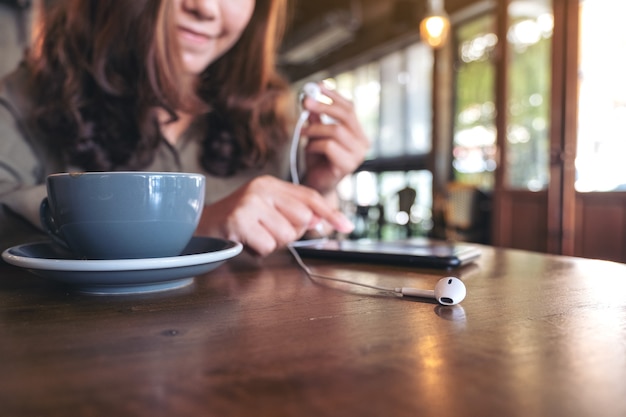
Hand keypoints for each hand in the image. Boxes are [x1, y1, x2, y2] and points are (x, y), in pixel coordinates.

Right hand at [195, 175, 353, 255]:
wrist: (198, 226)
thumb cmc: (238, 222)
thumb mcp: (267, 212)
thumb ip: (293, 214)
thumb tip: (319, 223)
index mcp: (270, 184)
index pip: (309, 196)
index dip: (330, 212)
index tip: (346, 226)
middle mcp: (261, 189)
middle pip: (301, 219)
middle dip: (290, 233)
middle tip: (268, 231)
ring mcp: (249, 203)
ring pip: (285, 235)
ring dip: (272, 243)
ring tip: (254, 235)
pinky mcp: (239, 220)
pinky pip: (268, 245)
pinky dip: (259, 250)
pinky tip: (246, 241)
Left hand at [301, 84, 369, 194]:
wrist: (316, 186)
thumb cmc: (317, 160)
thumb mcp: (315, 134)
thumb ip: (316, 117)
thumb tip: (309, 96)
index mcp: (358, 133)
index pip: (349, 108)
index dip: (333, 96)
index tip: (317, 85)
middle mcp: (363, 143)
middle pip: (346, 115)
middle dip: (323, 106)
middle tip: (304, 102)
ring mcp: (357, 156)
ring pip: (336, 130)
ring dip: (314, 129)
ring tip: (301, 134)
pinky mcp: (347, 166)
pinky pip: (328, 146)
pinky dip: (313, 144)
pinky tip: (307, 149)